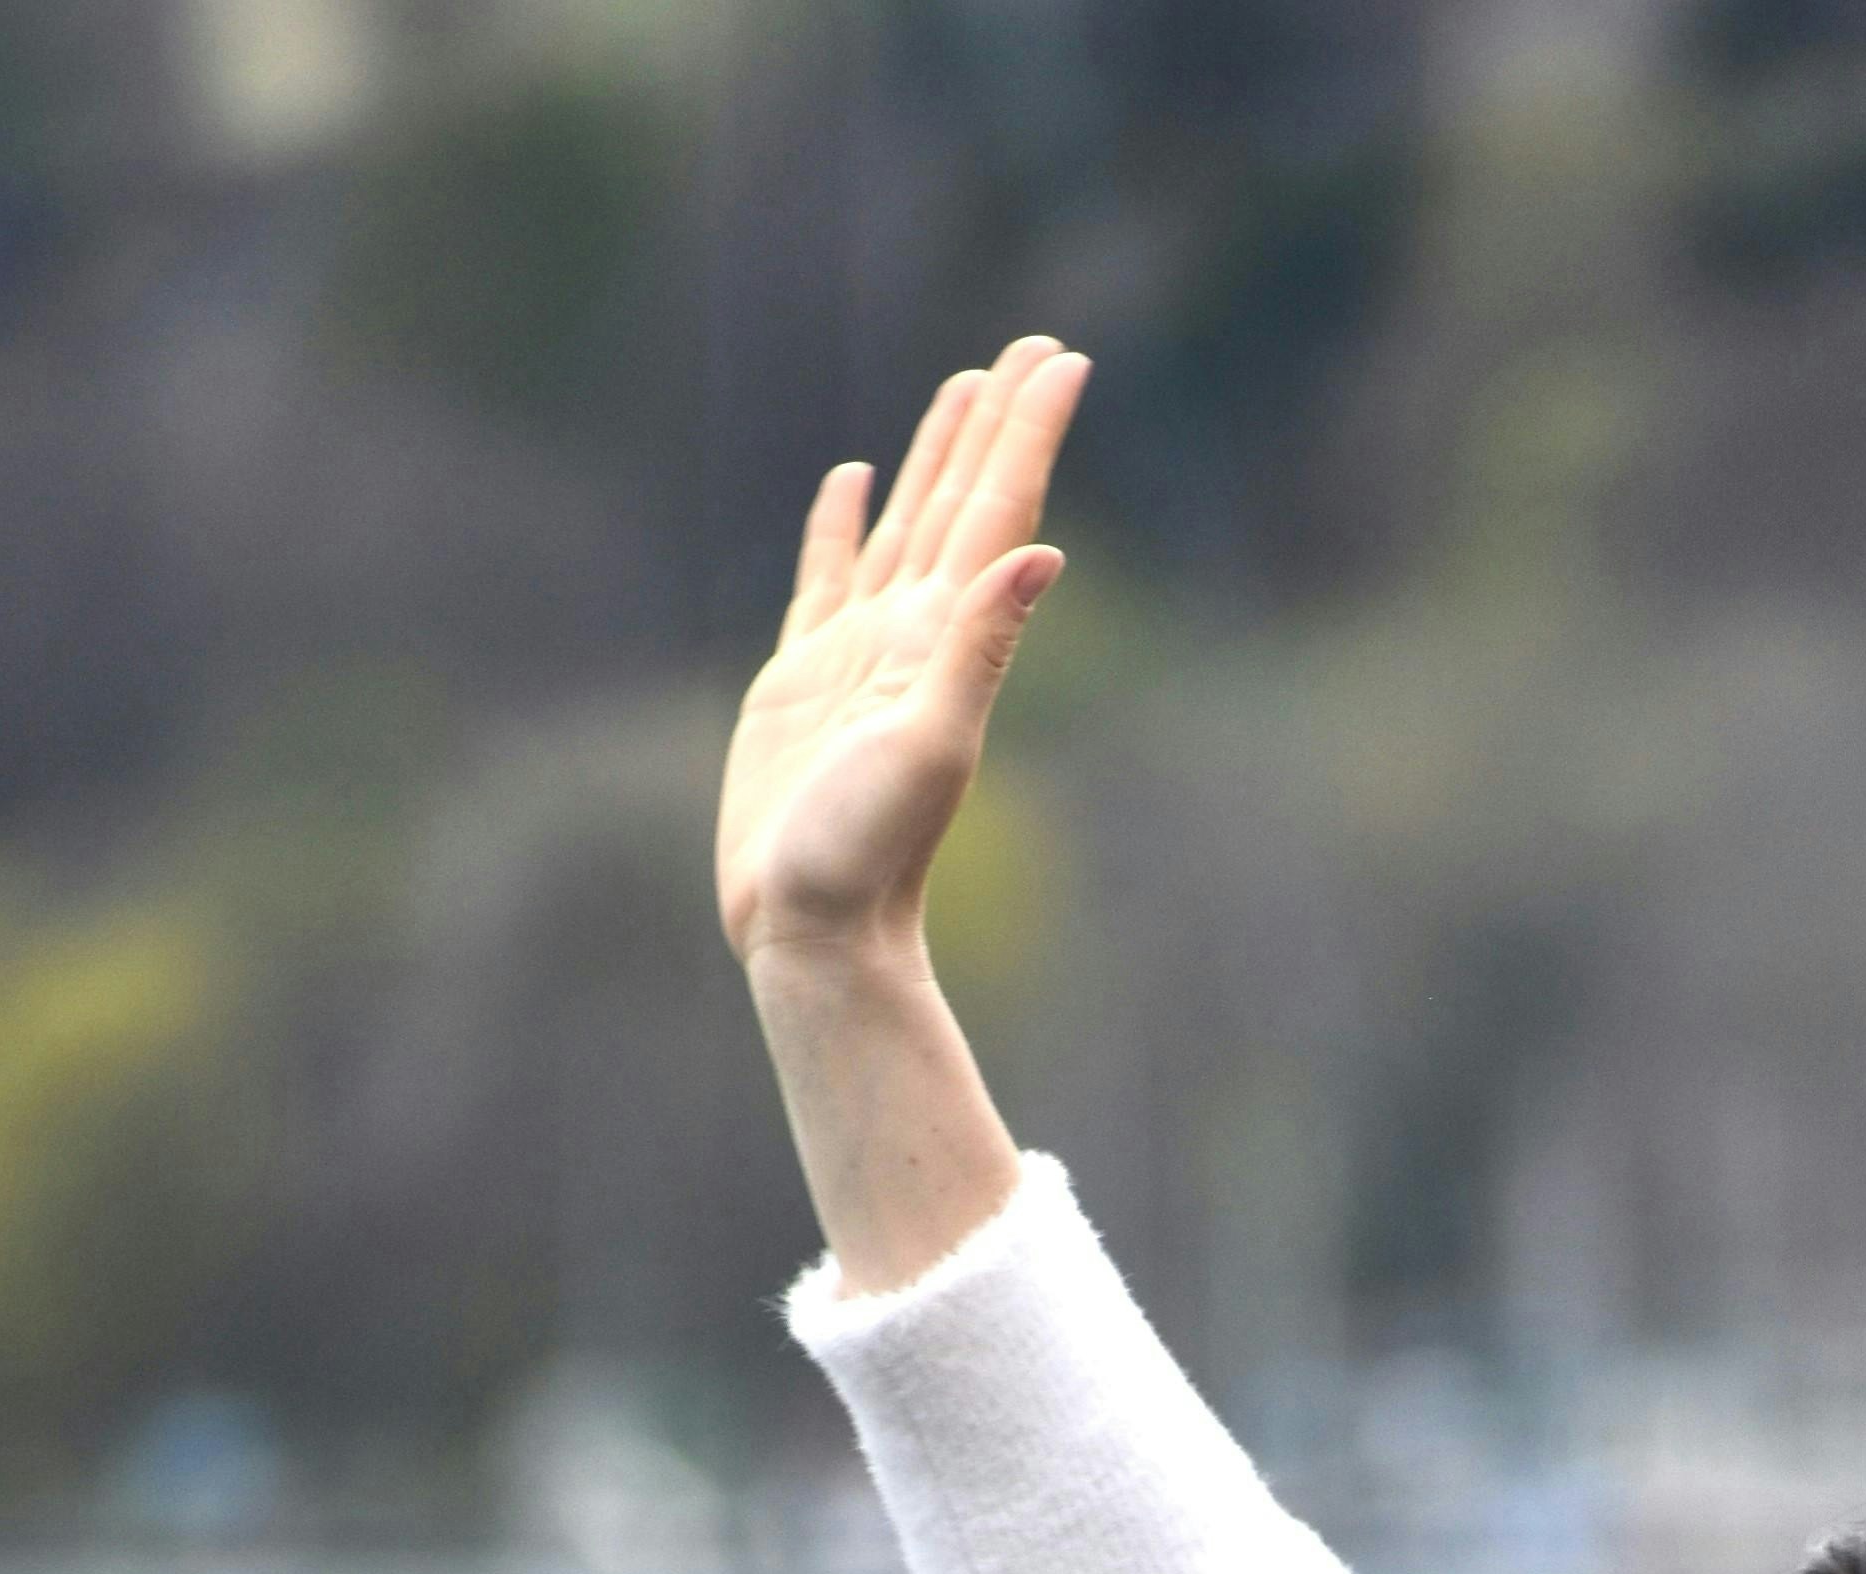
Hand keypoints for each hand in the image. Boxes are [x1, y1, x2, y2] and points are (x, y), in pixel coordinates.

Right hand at [717, 337, 1087, 974]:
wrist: (814, 933)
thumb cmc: (865, 854)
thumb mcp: (928, 744)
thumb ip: (980, 646)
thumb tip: (1043, 553)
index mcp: (946, 639)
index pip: (997, 511)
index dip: (1028, 433)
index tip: (1062, 357)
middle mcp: (912, 635)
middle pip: (962, 503)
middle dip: (995, 424)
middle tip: (1030, 348)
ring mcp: (857, 653)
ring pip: (905, 527)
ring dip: (935, 458)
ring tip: (962, 388)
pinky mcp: (802, 679)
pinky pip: (827, 576)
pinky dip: (842, 523)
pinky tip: (853, 480)